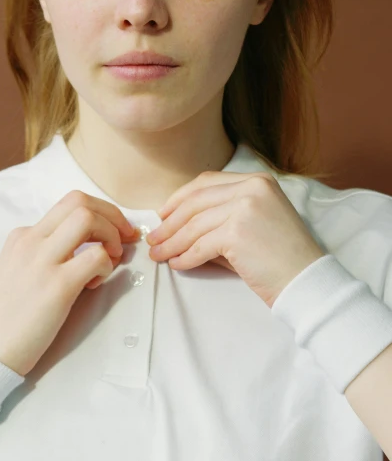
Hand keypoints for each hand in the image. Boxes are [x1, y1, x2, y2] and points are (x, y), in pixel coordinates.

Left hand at [147, 171, 325, 308]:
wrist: (306, 280)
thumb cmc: (280, 257)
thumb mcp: (252, 224)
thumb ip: (220, 217)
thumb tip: (176, 225)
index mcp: (257, 180)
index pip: (206, 182)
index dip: (180, 198)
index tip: (164, 214)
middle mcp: (251, 188)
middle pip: (196, 202)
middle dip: (170, 223)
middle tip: (154, 238)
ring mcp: (244, 208)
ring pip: (194, 225)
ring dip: (172, 242)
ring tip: (159, 255)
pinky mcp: (237, 232)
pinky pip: (200, 246)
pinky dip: (185, 257)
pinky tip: (178, 265)